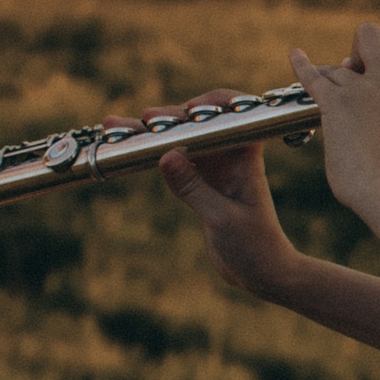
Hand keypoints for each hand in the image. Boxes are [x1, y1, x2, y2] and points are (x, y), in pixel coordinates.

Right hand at [109, 90, 297, 297]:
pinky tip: (130, 150)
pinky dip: (154, 157)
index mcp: (246, 160)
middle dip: (171, 119)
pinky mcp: (202, 187)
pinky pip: (176, 165)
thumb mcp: (222, 218)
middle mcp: (231, 160)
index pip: (234, 118)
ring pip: (182, 144)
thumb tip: (166, 156)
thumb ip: (194, 188)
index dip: (213, 105)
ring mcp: (215, 172)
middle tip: (144, 118)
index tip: (189, 108)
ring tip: (117, 126)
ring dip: (153, 135)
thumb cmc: (255, 245)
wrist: (262, 273)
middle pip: (198, 128)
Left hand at [288, 23, 379, 214]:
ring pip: (336, 68)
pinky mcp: (335, 102)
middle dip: (360, 47)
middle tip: (358, 71)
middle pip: (369, 35)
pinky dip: (302, 64)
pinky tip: (295, 55)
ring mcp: (362, 88)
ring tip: (335, 100)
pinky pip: (313, 76)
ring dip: (332, 80)